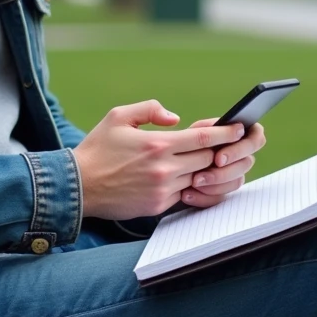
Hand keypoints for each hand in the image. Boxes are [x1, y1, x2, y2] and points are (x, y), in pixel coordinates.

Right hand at [72, 101, 245, 219]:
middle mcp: (163, 168)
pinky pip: (183, 195)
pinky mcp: (156, 207)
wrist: (77, 186)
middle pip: (207, 159)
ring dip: (207, 170)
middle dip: (221, 151)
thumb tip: (175, 118)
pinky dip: (189, 185)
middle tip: (231, 144)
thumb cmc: (97, 148)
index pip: (202, 137)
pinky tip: (189, 177)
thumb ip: (150, 109)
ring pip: (198, 178)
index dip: (225, 133)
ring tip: (213, 160)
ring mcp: (161, 190)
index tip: (239, 128)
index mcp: (157, 144)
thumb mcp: (119, 116)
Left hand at [179, 118, 266, 207]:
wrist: (169, 161)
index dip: (240, 150)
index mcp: (238, 133)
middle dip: (224, 171)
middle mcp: (240, 153)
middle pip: (247, 163)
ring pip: (237, 181)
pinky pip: (222, 197)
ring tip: (192, 183)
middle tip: (201, 176)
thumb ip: (212, 129)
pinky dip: (204, 197)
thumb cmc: (183, 139)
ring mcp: (234, 172)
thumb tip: (239, 128)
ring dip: (215, 184)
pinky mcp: (223, 189)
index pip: (256, 138)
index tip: (218, 159)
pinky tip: (187, 194)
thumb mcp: (194, 130)